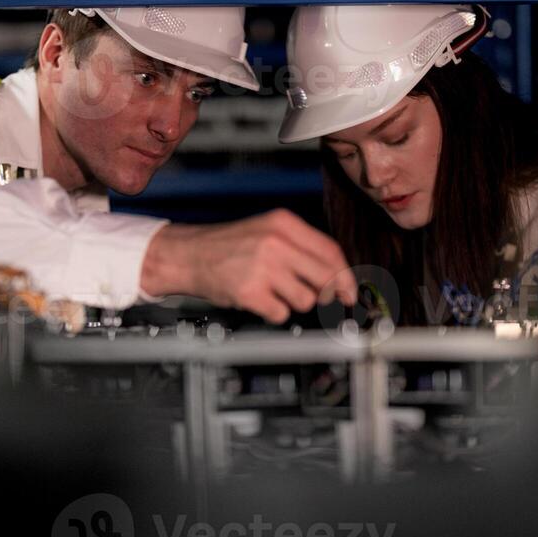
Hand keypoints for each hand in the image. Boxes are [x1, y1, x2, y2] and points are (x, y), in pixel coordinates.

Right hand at [140, 209, 356, 323]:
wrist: (188, 254)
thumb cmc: (228, 246)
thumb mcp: (267, 232)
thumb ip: (301, 247)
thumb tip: (336, 277)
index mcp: (284, 223)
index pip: (330, 251)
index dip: (345, 275)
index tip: (349, 291)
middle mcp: (276, 243)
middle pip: (325, 277)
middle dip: (326, 293)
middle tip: (317, 297)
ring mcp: (263, 267)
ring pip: (305, 299)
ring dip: (293, 302)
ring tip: (274, 291)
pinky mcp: (251, 292)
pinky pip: (281, 313)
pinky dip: (273, 312)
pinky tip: (260, 299)